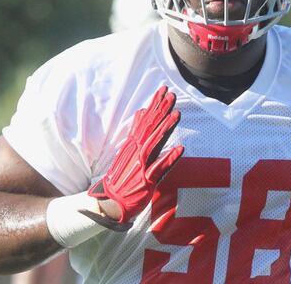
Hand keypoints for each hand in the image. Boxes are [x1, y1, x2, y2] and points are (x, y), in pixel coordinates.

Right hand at [80, 86, 183, 230]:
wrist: (110, 201)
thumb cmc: (121, 176)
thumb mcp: (127, 150)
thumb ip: (136, 131)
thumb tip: (142, 112)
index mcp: (133, 144)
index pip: (146, 120)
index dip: (155, 105)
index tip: (164, 90)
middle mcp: (137, 152)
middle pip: (150, 128)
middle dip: (161, 111)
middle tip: (172, 95)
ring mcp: (141, 166)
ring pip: (155, 144)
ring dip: (166, 129)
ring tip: (177, 114)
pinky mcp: (146, 181)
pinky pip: (160, 169)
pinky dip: (170, 158)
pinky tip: (180, 149)